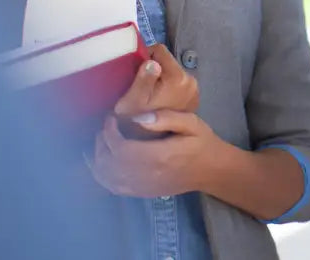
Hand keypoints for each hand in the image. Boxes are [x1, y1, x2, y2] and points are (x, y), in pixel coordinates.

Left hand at [89, 110, 220, 197]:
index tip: (110, 118)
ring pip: (107, 177)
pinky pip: (113, 188)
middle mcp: (147, 174)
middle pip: (109, 163)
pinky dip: (102, 175)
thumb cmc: (202, 143)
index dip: (109, 132)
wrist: (212, 171)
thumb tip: (138, 117)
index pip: (121, 147)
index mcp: (159, 156)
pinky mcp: (142, 193)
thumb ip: (165, 118)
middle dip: (100, 143)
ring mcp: (143, 186)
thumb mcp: (191, 123)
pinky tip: (103, 162)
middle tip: (106, 127)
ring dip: (97, 159)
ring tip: (102, 142)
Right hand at [112, 44, 198, 138]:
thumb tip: (152, 61)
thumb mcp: (133, 101)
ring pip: (171, 73)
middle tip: (139, 86)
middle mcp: (191, 81)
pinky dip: (166, 88)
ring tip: (148, 96)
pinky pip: (177, 84)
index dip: (144, 57)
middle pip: (166, 62)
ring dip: (159, 80)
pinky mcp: (193, 98)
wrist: (156, 147)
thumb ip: (142, 79)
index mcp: (177, 77)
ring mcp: (194, 90)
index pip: (160, 50)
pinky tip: (158, 102)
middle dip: (152, 70)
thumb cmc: (138, 125)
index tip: (134, 71)